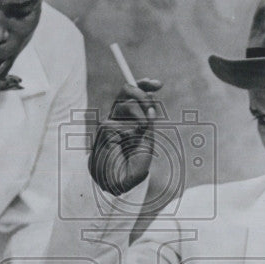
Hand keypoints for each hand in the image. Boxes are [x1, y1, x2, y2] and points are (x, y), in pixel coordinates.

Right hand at [88, 78, 161, 194]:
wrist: (122, 179)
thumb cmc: (135, 161)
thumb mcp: (147, 136)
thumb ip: (149, 117)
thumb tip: (152, 96)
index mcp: (128, 116)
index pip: (133, 93)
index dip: (144, 84)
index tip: (158, 84)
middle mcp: (117, 116)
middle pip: (126, 90)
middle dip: (141, 93)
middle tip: (152, 104)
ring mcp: (110, 120)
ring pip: (127, 104)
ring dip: (141, 116)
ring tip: (142, 132)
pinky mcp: (106, 128)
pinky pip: (124, 121)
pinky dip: (134, 130)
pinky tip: (131, 141)